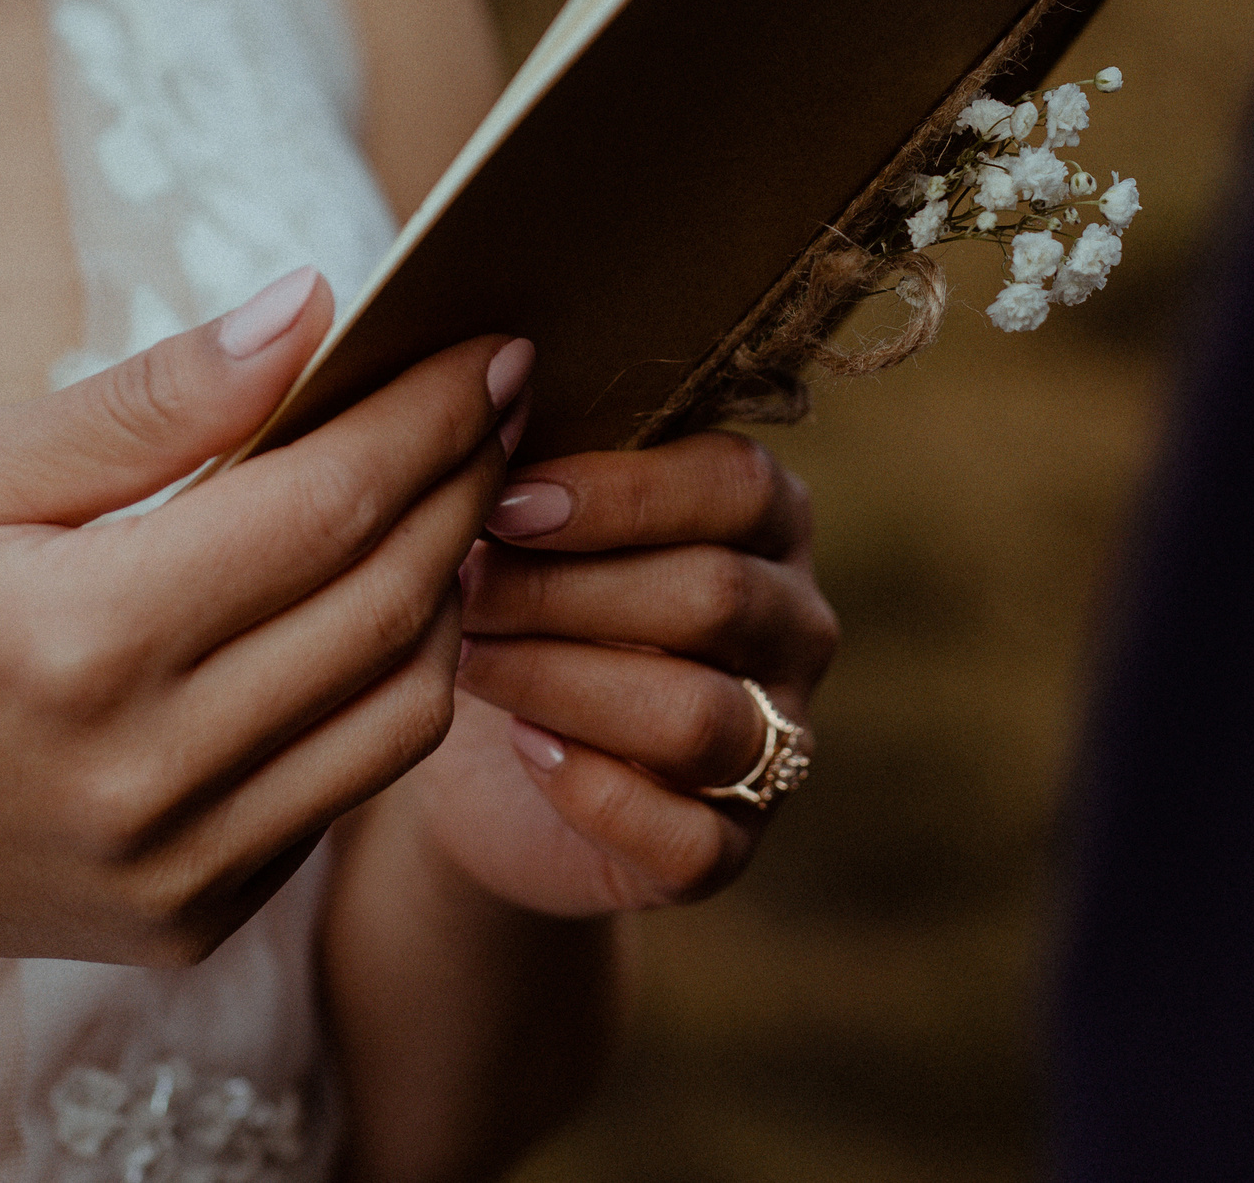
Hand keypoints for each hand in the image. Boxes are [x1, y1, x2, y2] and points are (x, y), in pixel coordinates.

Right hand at [0, 269, 529, 968]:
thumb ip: (148, 403)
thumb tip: (307, 310)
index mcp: (78, 641)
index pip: (324, 506)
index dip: (426, 417)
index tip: (485, 344)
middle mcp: (147, 774)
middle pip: (388, 605)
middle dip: (465, 486)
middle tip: (495, 399)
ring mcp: (179, 868)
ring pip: (403, 710)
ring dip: (450, 590)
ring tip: (447, 496)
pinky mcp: (196, 919)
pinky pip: (347, 787)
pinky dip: (386, 687)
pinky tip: (373, 606)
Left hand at [407, 431, 836, 915]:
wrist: (484, 767)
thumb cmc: (514, 602)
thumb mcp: (528, 521)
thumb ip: (536, 464)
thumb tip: (480, 404)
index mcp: (764, 519)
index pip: (736, 485)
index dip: (621, 493)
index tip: (506, 501)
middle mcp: (793, 626)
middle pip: (714, 596)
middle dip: (567, 590)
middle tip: (461, 585)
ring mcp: (776, 742)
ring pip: (698, 716)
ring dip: (564, 682)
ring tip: (470, 658)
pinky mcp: (728, 848)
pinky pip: (688, 835)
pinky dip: (595, 791)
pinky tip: (525, 748)